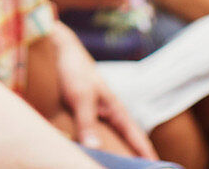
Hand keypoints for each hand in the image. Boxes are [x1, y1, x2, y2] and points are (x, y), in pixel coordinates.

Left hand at [50, 24, 157, 159]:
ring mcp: (97, 115)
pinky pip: (92, 136)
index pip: (137, 139)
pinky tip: (90, 155)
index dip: (148, 156)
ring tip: (114, 166)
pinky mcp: (83, 115)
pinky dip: (95, 147)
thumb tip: (95, 148)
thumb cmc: (75, 71)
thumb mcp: (81, 97)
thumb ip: (87, 122)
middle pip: (126, 143)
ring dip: (112, 154)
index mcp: (117, 111)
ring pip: (110, 141)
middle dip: (133, 159)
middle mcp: (110, 115)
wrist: (60, 51)